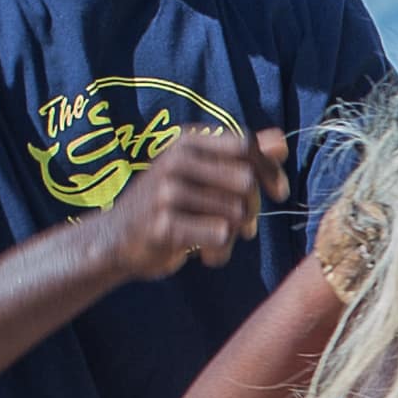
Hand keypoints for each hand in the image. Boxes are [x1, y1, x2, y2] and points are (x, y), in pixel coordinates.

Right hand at [98, 124, 281, 283]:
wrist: (115, 240)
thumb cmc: (167, 205)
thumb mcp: (200, 173)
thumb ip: (239, 156)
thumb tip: (282, 142)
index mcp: (187, 142)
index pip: (245, 145)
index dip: (269, 169)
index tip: (278, 193)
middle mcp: (175, 160)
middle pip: (245, 180)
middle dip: (252, 208)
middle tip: (241, 225)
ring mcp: (167, 192)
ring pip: (236, 212)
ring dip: (235, 235)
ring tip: (216, 241)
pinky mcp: (164, 225)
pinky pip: (220, 237)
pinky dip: (220, 252)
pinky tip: (205, 255)